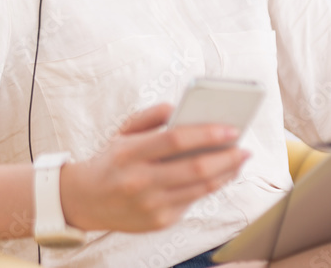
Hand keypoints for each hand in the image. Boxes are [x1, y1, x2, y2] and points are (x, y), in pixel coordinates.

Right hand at [59, 102, 249, 232]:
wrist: (85, 200)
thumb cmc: (111, 160)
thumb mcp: (122, 132)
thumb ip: (150, 116)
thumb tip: (178, 107)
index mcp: (129, 152)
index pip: (174, 139)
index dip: (206, 133)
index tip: (231, 127)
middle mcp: (139, 181)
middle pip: (194, 168)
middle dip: (226, 157)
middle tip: (245, 148)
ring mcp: (150, 205)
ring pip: (200, 189)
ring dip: (226, 174)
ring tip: (239, 160)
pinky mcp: (158, 222)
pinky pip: (192, 201)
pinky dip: (210, 187)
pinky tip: (221, 175)